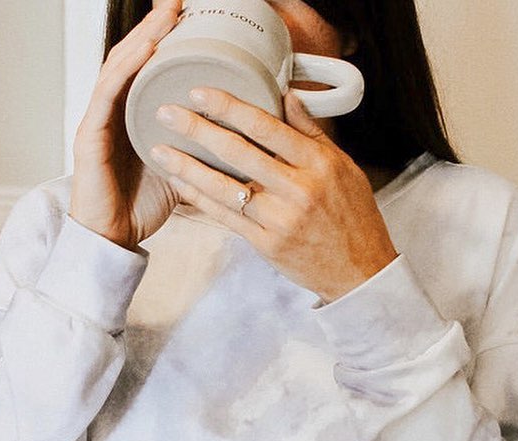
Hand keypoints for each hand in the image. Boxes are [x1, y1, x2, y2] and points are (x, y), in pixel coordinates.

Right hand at [69, 0, 182, 251]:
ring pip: (119, 67)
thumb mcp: (182, 172)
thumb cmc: (141, 207)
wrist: (112, 240)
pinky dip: (126, 68)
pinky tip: (145, 48)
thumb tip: (241, 146)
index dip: (166, 41)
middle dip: (155, 27)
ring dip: (143, 37)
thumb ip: (201, 153)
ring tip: (167, 15)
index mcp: (133, 117)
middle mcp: (114, 112)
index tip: (192, 18)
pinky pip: (107, 94)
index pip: (147, 68)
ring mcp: (99, 121)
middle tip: (179, 3)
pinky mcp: (90, 136)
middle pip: (132, 58)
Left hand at [149, 88, 398, 301]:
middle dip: (198, 130)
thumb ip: (311, 133)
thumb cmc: (352, 216)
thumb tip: (287, 95)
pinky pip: (225, 217)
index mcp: (317, 165)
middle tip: (167, 113)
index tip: (201, 93)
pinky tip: (180, 183)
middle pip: (239, 153)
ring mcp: (279, 220)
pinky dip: (200, 199)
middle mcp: (297, 190)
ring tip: (160, 149)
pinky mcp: (266, 244)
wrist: (358, 271)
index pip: (267, 127)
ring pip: (225, 187)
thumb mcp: (343, 167)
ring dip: (188, 167)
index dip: (230, 108)